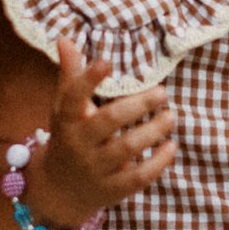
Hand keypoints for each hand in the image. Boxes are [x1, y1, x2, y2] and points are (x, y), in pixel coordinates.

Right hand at [26, 39, 176, 226]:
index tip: (107, 61)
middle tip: (162, 92)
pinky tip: (171, 146)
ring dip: (153, 131)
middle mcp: (78, 144)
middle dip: (138, 106)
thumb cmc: (68, 138)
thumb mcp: (63, 109)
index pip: (73, 97)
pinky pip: (138, 177)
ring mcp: (95, 169)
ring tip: (171, 116)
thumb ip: (70, 76)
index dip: (88, 79)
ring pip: (126, 149)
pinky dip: (158, 162)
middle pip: (108, 121)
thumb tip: (66, 39)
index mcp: (66, 120)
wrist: (57, 191)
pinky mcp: (112, 190)